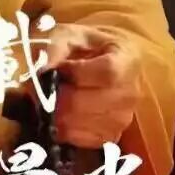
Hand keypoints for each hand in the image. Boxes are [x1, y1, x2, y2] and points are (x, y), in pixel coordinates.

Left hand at [39, 23, 142, 148]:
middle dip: (63, 99)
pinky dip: (69, 131)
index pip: (109, 72)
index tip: (59, 70)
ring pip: (91, 124)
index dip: (79, 74)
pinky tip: (59, 118)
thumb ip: (56, 48)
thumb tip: (43, 70)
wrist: (102, 61)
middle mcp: (131, 91)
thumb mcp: (69, 34)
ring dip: (63, 117)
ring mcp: (125, 117)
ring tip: (50, 103)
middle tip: (43, 91)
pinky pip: (90, 140)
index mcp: (127, 59)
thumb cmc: (85, 45)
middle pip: (97, 103)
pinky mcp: (113, 134)